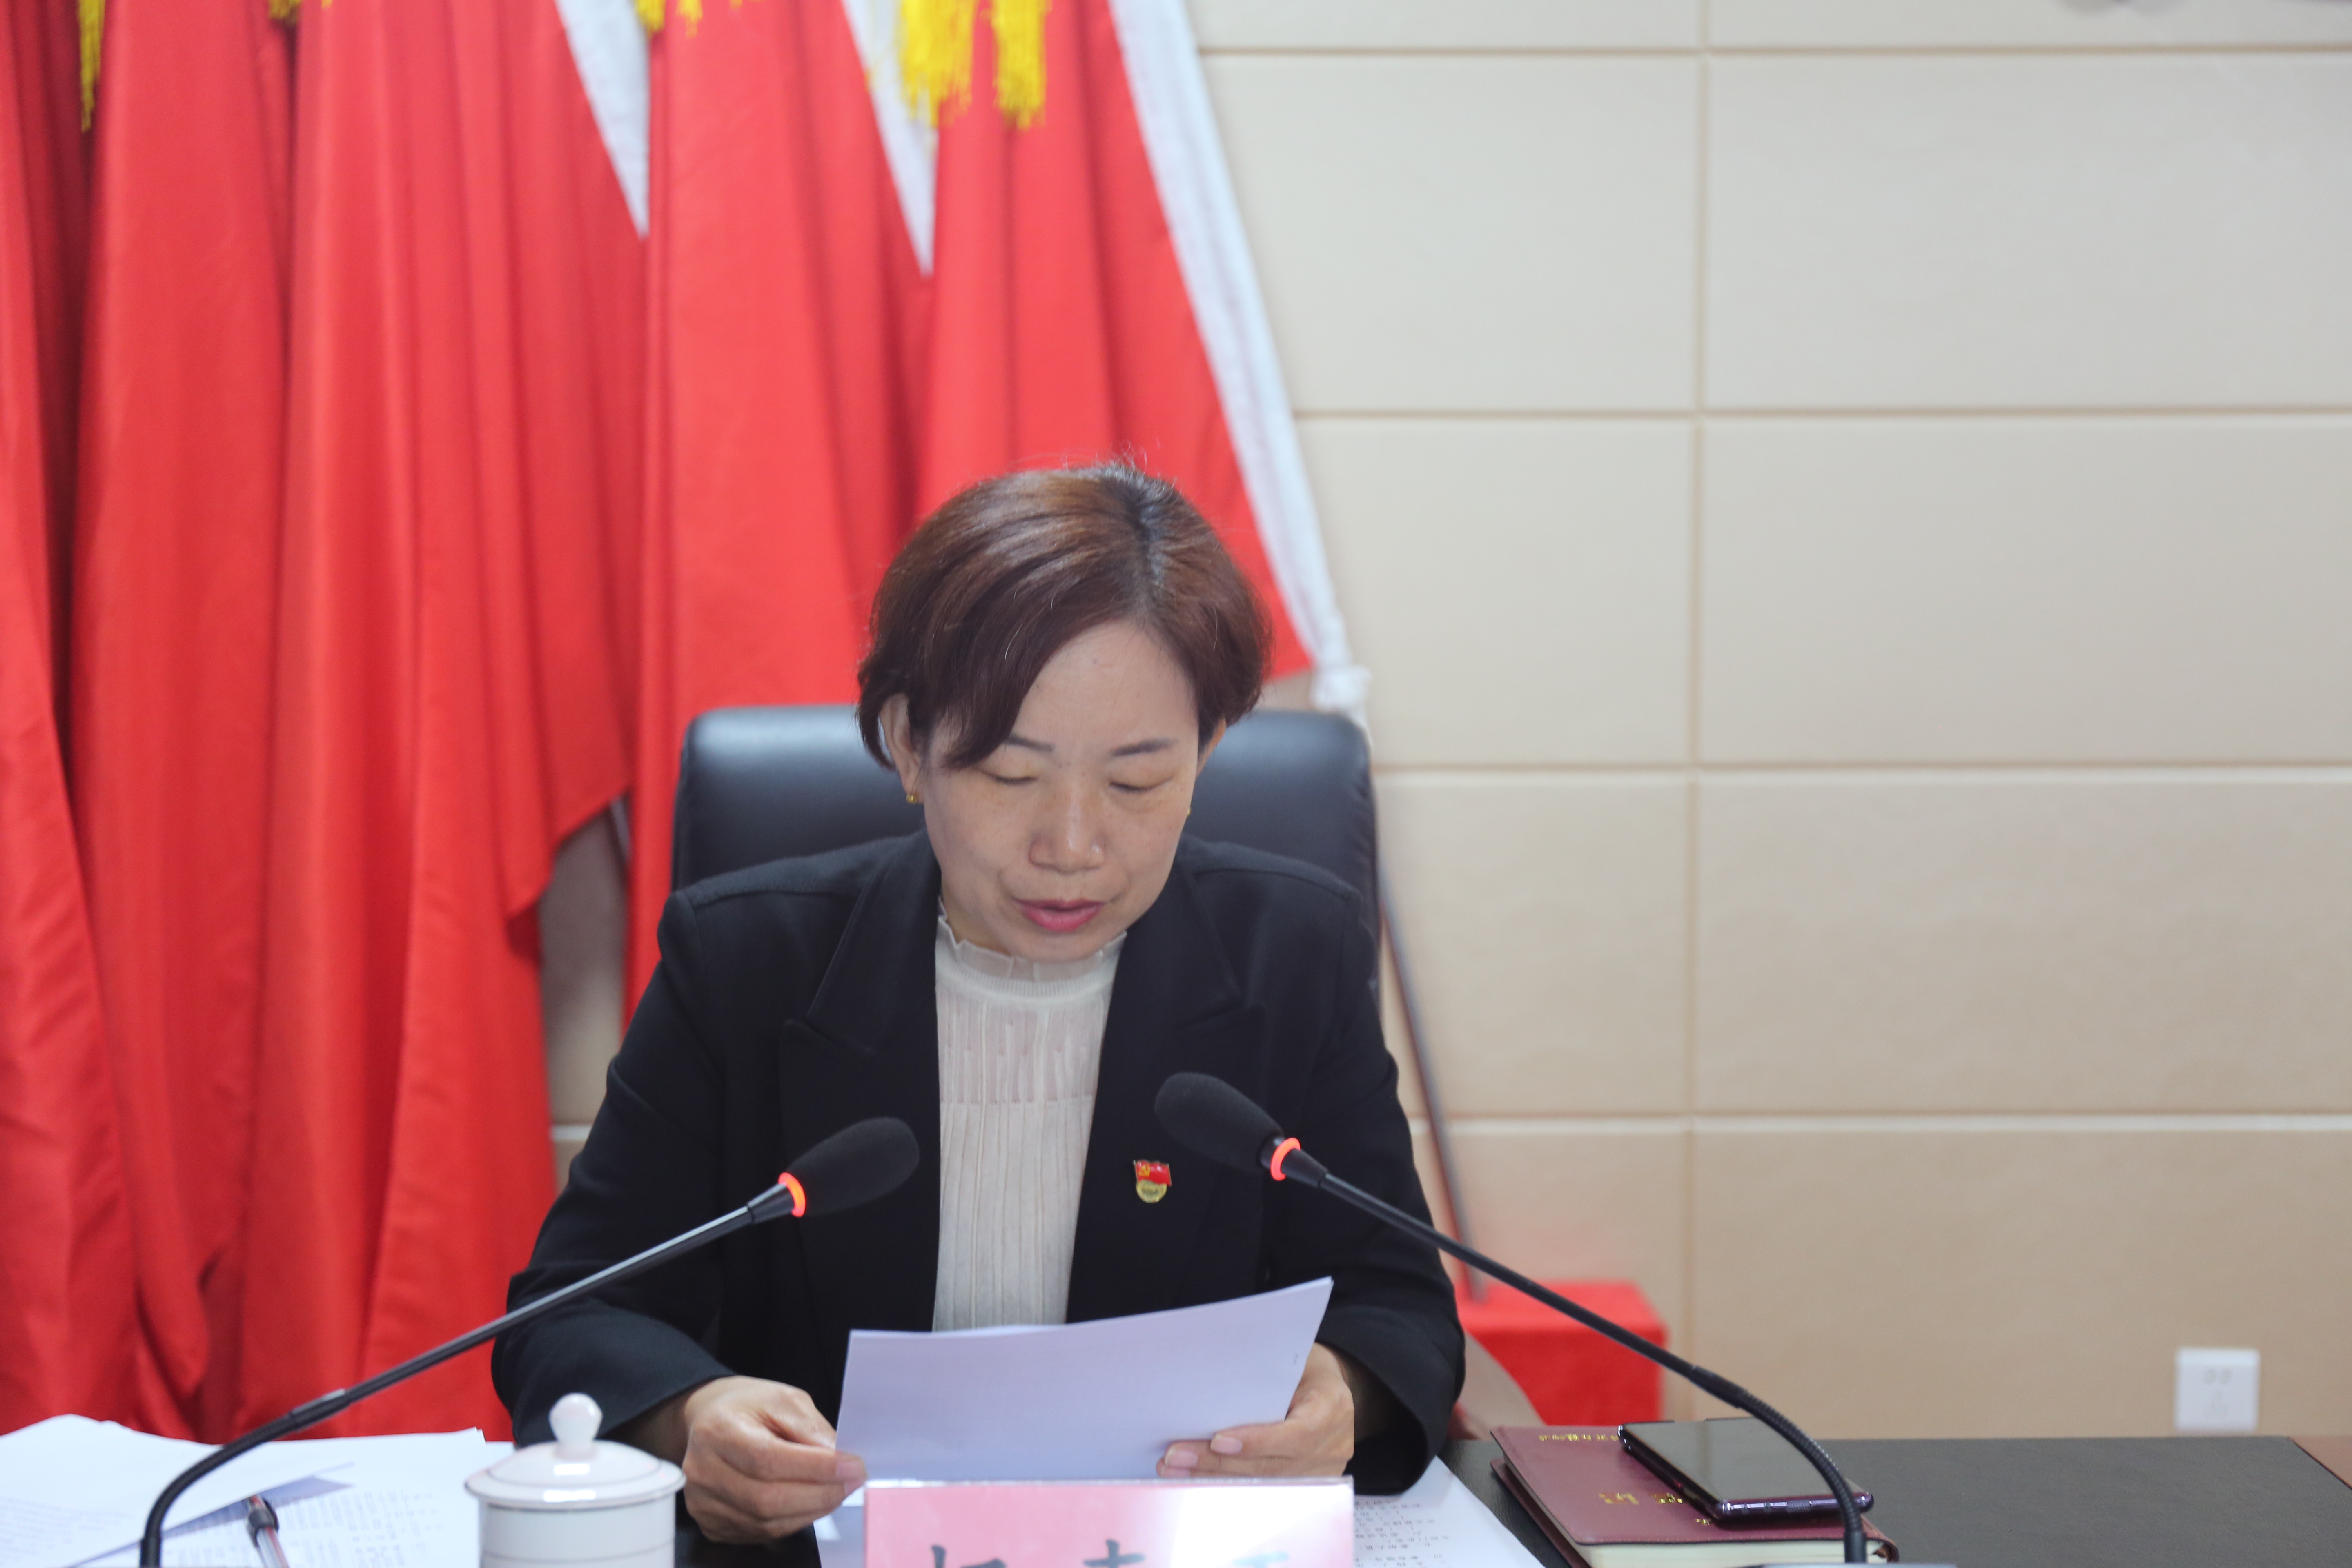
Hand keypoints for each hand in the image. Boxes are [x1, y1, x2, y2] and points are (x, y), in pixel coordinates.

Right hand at [639, 1376, 864, 1541]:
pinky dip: (793, 1521)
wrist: (710, 1422)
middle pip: (766, 1498)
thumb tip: (839, 1459)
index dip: (815, 1468)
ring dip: (811, 1511)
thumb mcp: (783, 1399)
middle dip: (820, 1494)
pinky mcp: (712, 1524)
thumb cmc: (748, 1408)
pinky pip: (760, 1533)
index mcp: (718, 1431)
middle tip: (852, 1482)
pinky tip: (810, 1503)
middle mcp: (703, 1471)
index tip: (853, 1466)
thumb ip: (810, 1428)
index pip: (768, 1459)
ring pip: (766, 1522)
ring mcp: (703, 1503)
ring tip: (836, 1491)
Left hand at [1158, 1343, 1353, 1478]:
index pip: (1296, 1435)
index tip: (1218, 1441)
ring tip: (1177, 1469)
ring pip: (1263, 1483)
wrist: (1331, 1390)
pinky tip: (1196, 1479)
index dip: (1257, 1442)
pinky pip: (1264, 1490)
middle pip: (1272, 1466)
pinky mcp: (1307, 1486)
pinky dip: (1228, 1484)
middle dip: (1219, 1464)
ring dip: (1215, 1478)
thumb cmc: (1306, 1369)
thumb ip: (1265, 1379)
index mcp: (1331, 1409)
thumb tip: (1212, 1392)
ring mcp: (1321, 1472)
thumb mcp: (1294, 1361)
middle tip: (1177, 1457)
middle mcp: (1331, 1447)